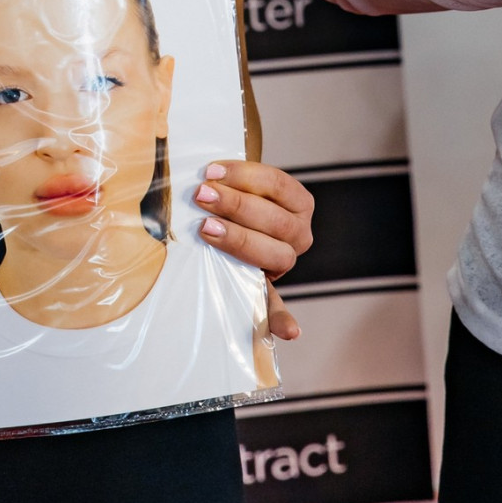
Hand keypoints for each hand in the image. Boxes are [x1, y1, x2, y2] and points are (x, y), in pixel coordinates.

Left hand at [195, 161, 313, 341]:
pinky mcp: (270, 291)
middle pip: (276, 220)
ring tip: (207, 228)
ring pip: (277, 254)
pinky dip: (283, 320)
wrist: (234, 224)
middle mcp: (299, 232)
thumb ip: (226, 180)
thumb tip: (201, 171)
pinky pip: (279, 307)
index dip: (243, 176)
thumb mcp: (237, 185)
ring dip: (242, 240)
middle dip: (237, 205)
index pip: (276, 184)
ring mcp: (287, 261)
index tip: (210, 172)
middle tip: (202, 195)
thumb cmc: (231, 200)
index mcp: (298, 201)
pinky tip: (288, 331)